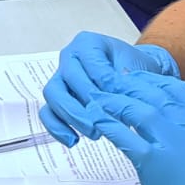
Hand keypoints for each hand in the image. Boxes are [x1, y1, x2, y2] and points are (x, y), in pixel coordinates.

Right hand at [39, 32, 180, 145]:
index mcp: (87, 43)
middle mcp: (69, 57)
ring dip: (72, 117)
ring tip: (94, 134)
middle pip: (67, 78)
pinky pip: (48, 112)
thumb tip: (118, 92)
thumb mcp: (137, 69)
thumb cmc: (134, 71)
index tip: (121, 102)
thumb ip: (127, 80)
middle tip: (102, 124)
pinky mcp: (58, 98)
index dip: (105, 85)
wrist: (134, 78)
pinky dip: (57, 128)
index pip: (91, 64)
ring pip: (53, 95)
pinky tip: (73, 140)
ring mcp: (61, 77)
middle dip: (85, 104)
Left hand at [87, 70, 184, 184]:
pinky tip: (98, 124)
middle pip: (161, 96)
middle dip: (133, 87)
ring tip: (100, 102)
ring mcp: (182, 153)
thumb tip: (167, 133)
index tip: (137, 82)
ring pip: (143, 110)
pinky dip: (110, 126)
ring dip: (117, 103)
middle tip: (111, 86)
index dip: (157, 83)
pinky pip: (128, 137)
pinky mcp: (159, 170)